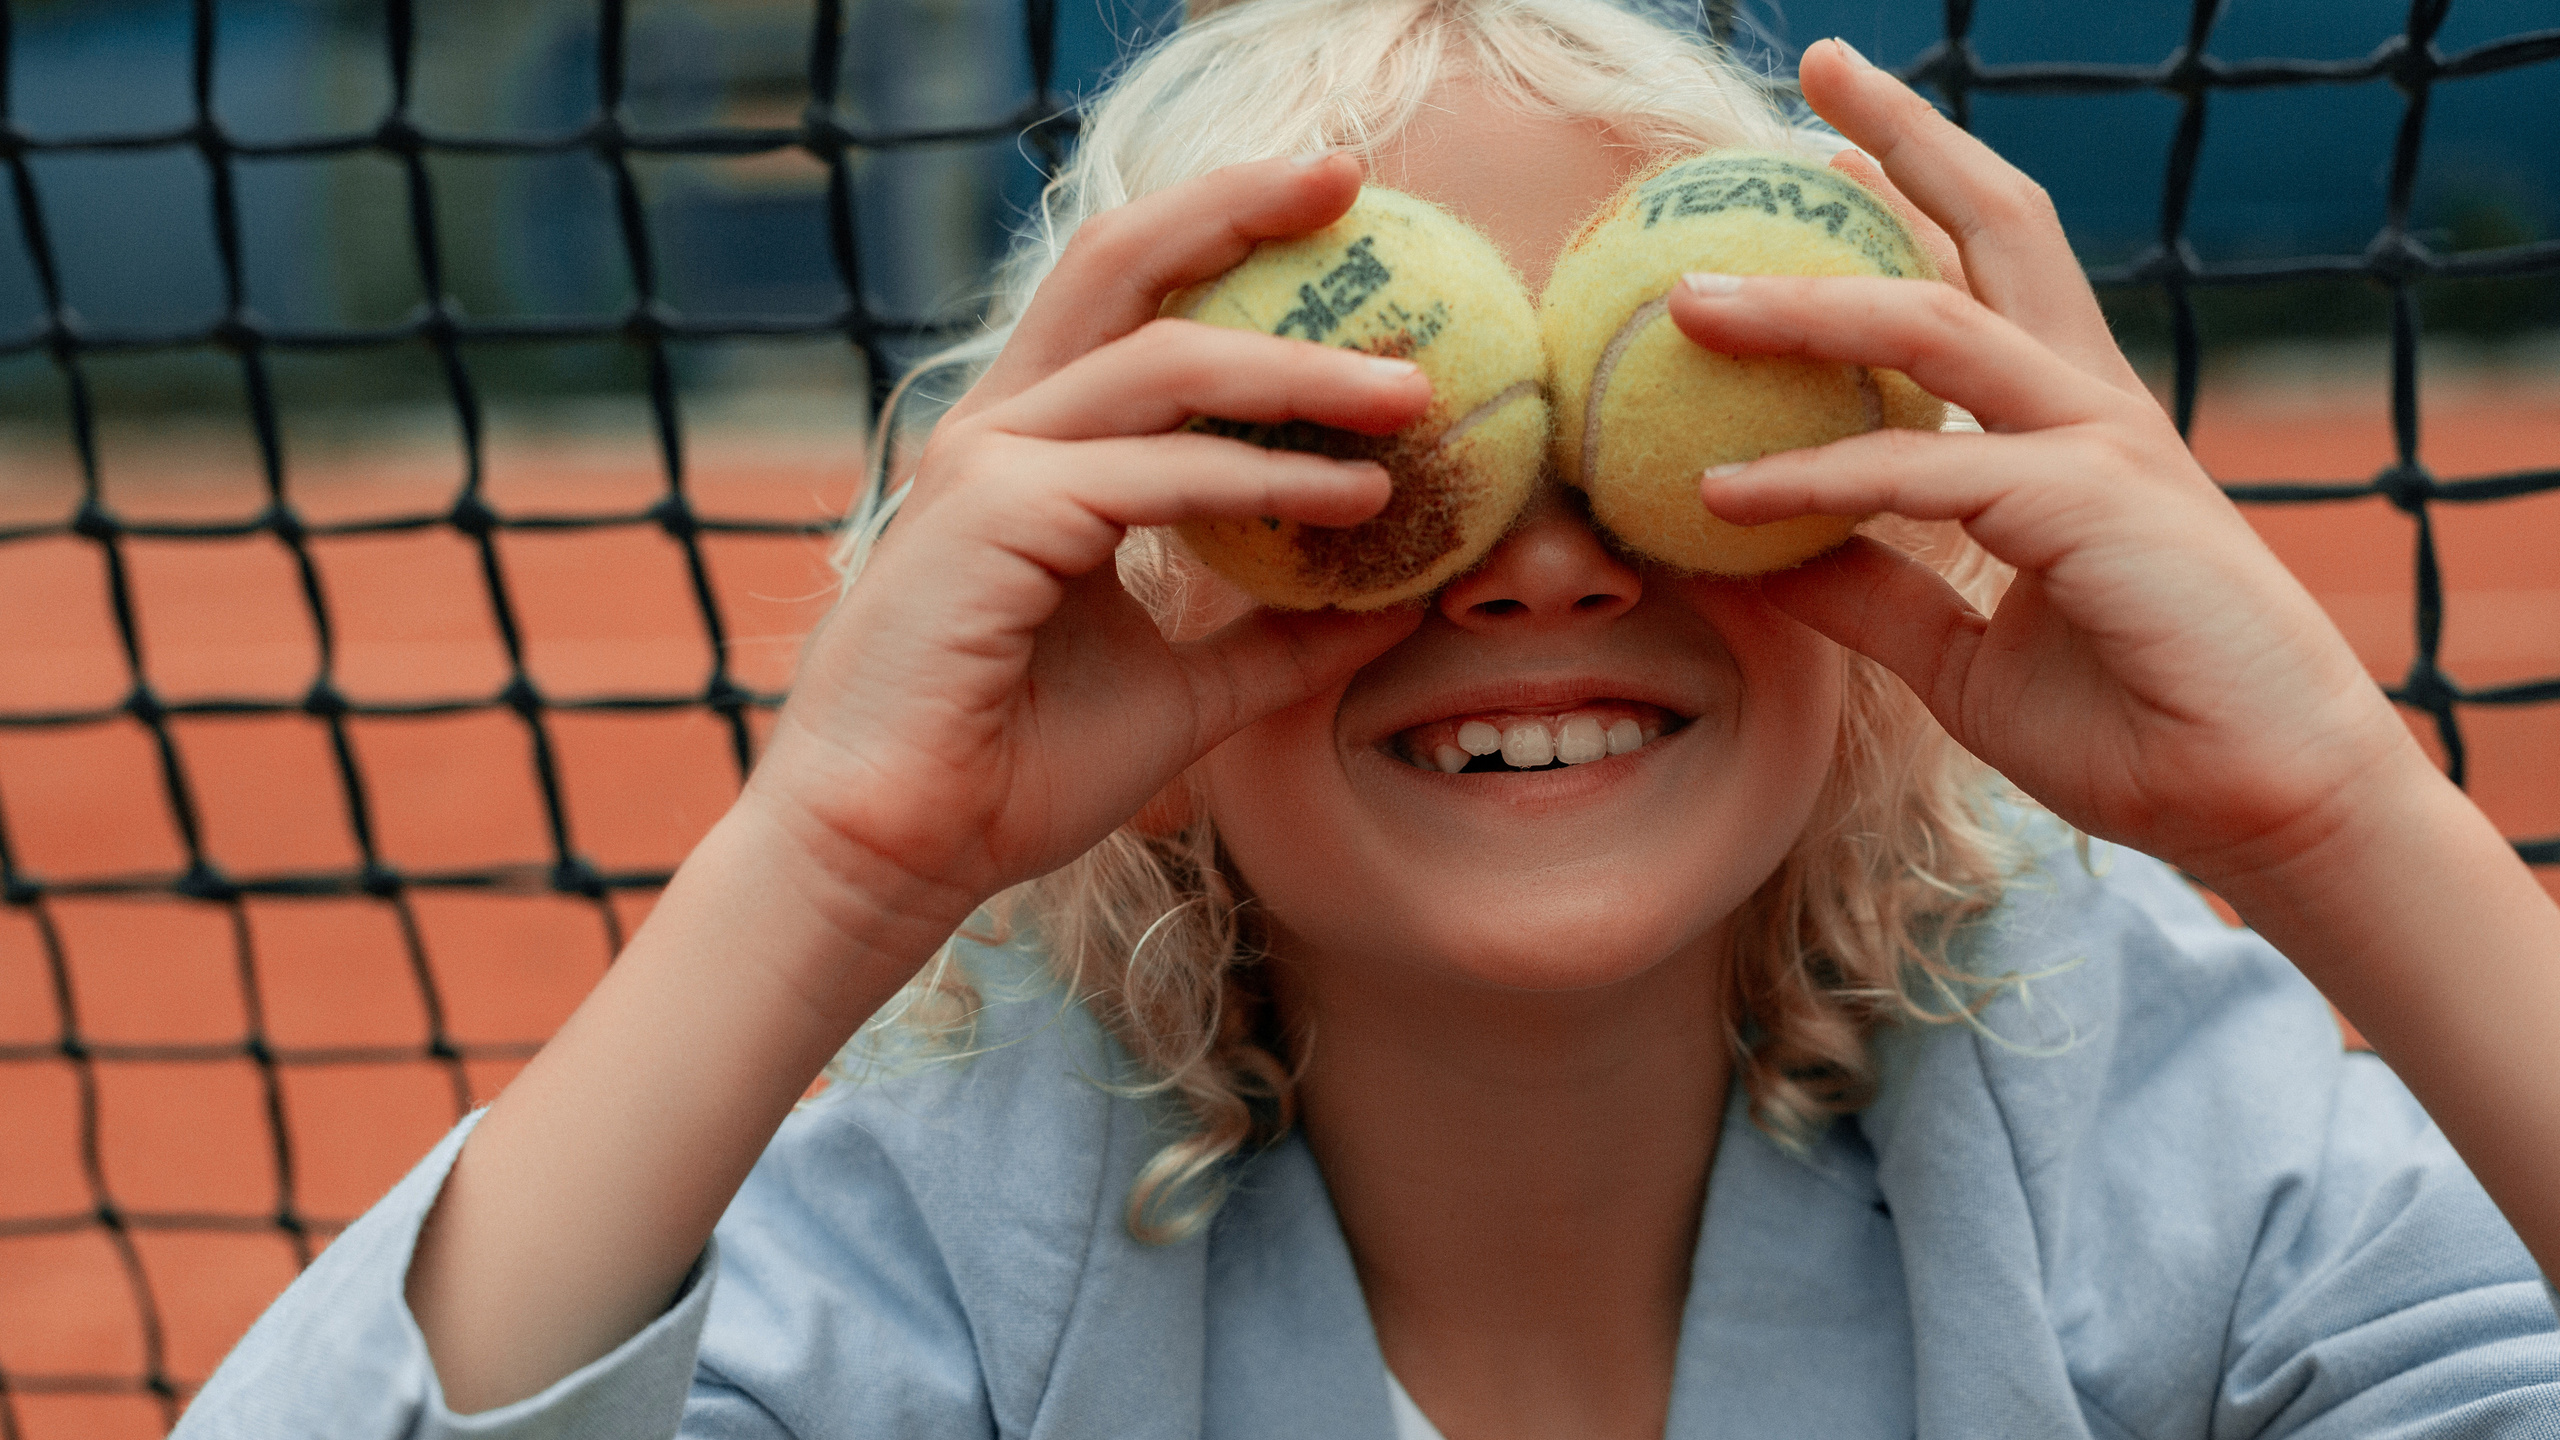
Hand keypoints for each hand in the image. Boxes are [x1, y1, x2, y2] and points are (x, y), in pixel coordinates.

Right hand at [744, 154, 1427, 934]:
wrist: (903, 852)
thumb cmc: (1016, 770)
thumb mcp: (1185, 693)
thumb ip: (1277, 639)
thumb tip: (1398, 605)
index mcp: (1031, 447)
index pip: (1129, 301)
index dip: (1221, 234)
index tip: (1337, 212)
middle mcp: (1002, 429)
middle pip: (1121, 261)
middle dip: (1237, 203)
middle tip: (1353, 175)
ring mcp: (987, 461)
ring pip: (1162, 363)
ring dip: (1296, 366)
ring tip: (1413, 392)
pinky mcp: (992, 513)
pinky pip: (1159, 473)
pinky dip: (1268, 477)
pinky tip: (1358, 496)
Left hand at [1675, 40, 2426, 890]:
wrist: (2260, 804)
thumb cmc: (2131, 719)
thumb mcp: (1958, 648)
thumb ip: (1865, 590)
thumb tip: (1745, 556)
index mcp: (2072, 425)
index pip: (1990, 272)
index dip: (1916, 196)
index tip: (1828, 151)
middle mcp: (2090, 406)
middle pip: (1997, 225)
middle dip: (1907, 140)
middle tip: (1818, 70)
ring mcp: (2099, 442)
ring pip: (1933, 326)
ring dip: (1803, 303)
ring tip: (1686, 297)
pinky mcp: (2090, 504)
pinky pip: (1918, 473)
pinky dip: (1813, 478)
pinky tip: (1721, 492)